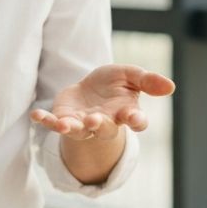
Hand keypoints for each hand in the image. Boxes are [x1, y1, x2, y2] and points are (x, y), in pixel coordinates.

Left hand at [30, 64, 174, 141]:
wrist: (89, 90)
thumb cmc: (113, 85)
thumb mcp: (131, 76)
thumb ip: (148, 80)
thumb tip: (171, 86)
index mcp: (125, 113)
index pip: (135, 121)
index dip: (136, 120)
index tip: (134, 118)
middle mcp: (105, 123)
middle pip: (104, 129)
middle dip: (99, 125)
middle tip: (95, 120)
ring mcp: (82, 124)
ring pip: (78, 130)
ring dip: (71, 128)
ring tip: (62, 124)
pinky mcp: (63, 119)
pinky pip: (52, 123)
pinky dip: (44, 120)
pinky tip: (35, 114)